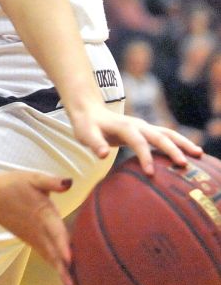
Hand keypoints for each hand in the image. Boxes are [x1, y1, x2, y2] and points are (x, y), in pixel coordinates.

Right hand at [0, 171, 74, 284]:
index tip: (70, 261)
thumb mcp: (32, 178)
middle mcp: (39, 231)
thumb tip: (69, 182)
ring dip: (62, 274)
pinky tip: (66, 280)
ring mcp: (34, 238)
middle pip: (54, 253)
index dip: (63, 246)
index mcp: (43, 215)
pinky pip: (47, 257)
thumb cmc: (12, 185)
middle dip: (65, 271)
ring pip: (51, 258)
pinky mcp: (31, 241)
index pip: (55, 233)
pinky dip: (56, 269)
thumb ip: (51, 181)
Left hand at [69, 100, 201, 175]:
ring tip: (199, 155)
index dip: (145, 157)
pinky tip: (189, 154)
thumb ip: (95, 144)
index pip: (138, 142)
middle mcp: (137, 124)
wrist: (89, 110)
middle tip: (184, 164)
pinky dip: (178, 143)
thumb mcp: (85, 134)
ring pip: (167, 133)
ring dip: (182, 143)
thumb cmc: (87, 125)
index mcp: (124, 126)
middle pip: (159, 135)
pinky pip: (165, 136)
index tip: (151, 173)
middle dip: (172, 149)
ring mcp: (143, 126)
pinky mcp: (146, 131)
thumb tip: (104, 155)